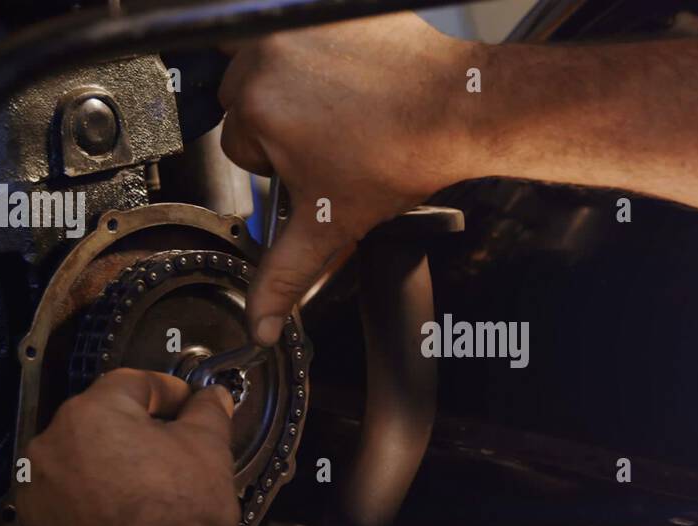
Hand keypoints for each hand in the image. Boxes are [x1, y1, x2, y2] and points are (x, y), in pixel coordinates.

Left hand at [16, 369, 237, 525]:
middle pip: (99, 425)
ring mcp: (36, 496)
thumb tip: (211, 398)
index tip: (188, 405)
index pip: (132, 383)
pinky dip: (92, 510)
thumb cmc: (181, 512)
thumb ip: (206, 412)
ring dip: (109, 471)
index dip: (168, 391)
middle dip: (135, 433)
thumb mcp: (208, 448)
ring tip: (148, 491)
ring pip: (79, 468)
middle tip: (172, 450)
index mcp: (90, 414)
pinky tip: (126, 523)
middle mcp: (50, 448)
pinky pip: (67, 510)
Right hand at [218, 13, 480, 344]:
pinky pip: (298, 33)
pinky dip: (318, 53)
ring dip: (296, 87)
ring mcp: (293, 27)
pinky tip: (353, 80)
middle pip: (248, 102)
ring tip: (345, 110)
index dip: (281, 165)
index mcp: (256, 109)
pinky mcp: (319, 8)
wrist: (457, 109)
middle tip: (334, 140)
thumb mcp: (331, 226)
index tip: (316, 164)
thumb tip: (258, 321)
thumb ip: (285, 274)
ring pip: (269, 66)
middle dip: (283, 125)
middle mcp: (265, 58)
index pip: (240, 145)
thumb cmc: (403, 157)